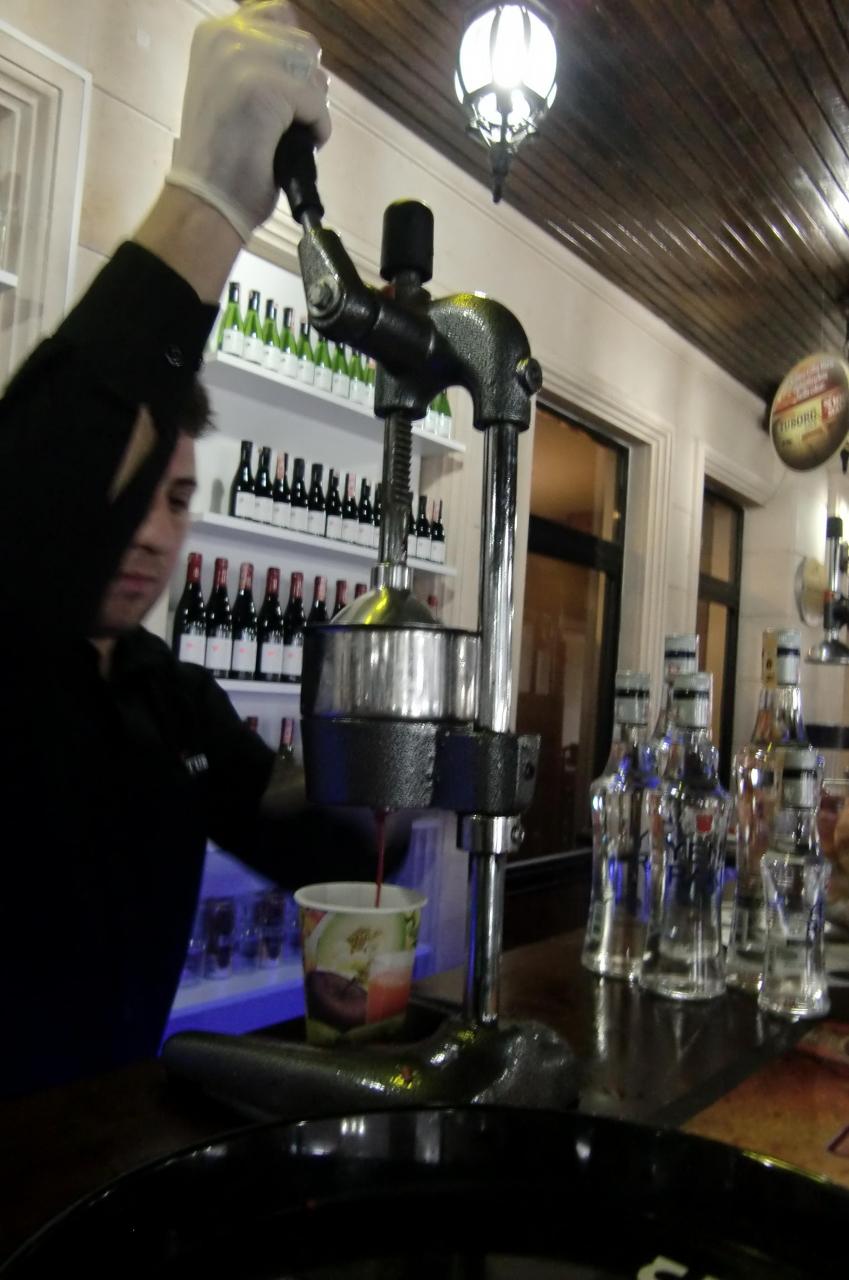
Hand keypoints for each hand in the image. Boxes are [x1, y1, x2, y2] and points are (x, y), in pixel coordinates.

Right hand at [166, 1, 330, 241]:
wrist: (206, 200)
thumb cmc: (222, 158)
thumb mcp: (229, 89)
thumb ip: (256, 60)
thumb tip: (305, 53)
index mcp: (213, 33)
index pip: (279, 13)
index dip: (293, 55)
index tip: (284, 91)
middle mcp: (225, 35)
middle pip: (303, 43)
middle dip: (305, 86)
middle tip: (281, 122)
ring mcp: (242, 58)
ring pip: (313, 71)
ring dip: (310, 108)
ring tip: (282, 134)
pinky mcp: (265, 88)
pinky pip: (317, 104)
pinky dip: (316, 131)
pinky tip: (291, 147)